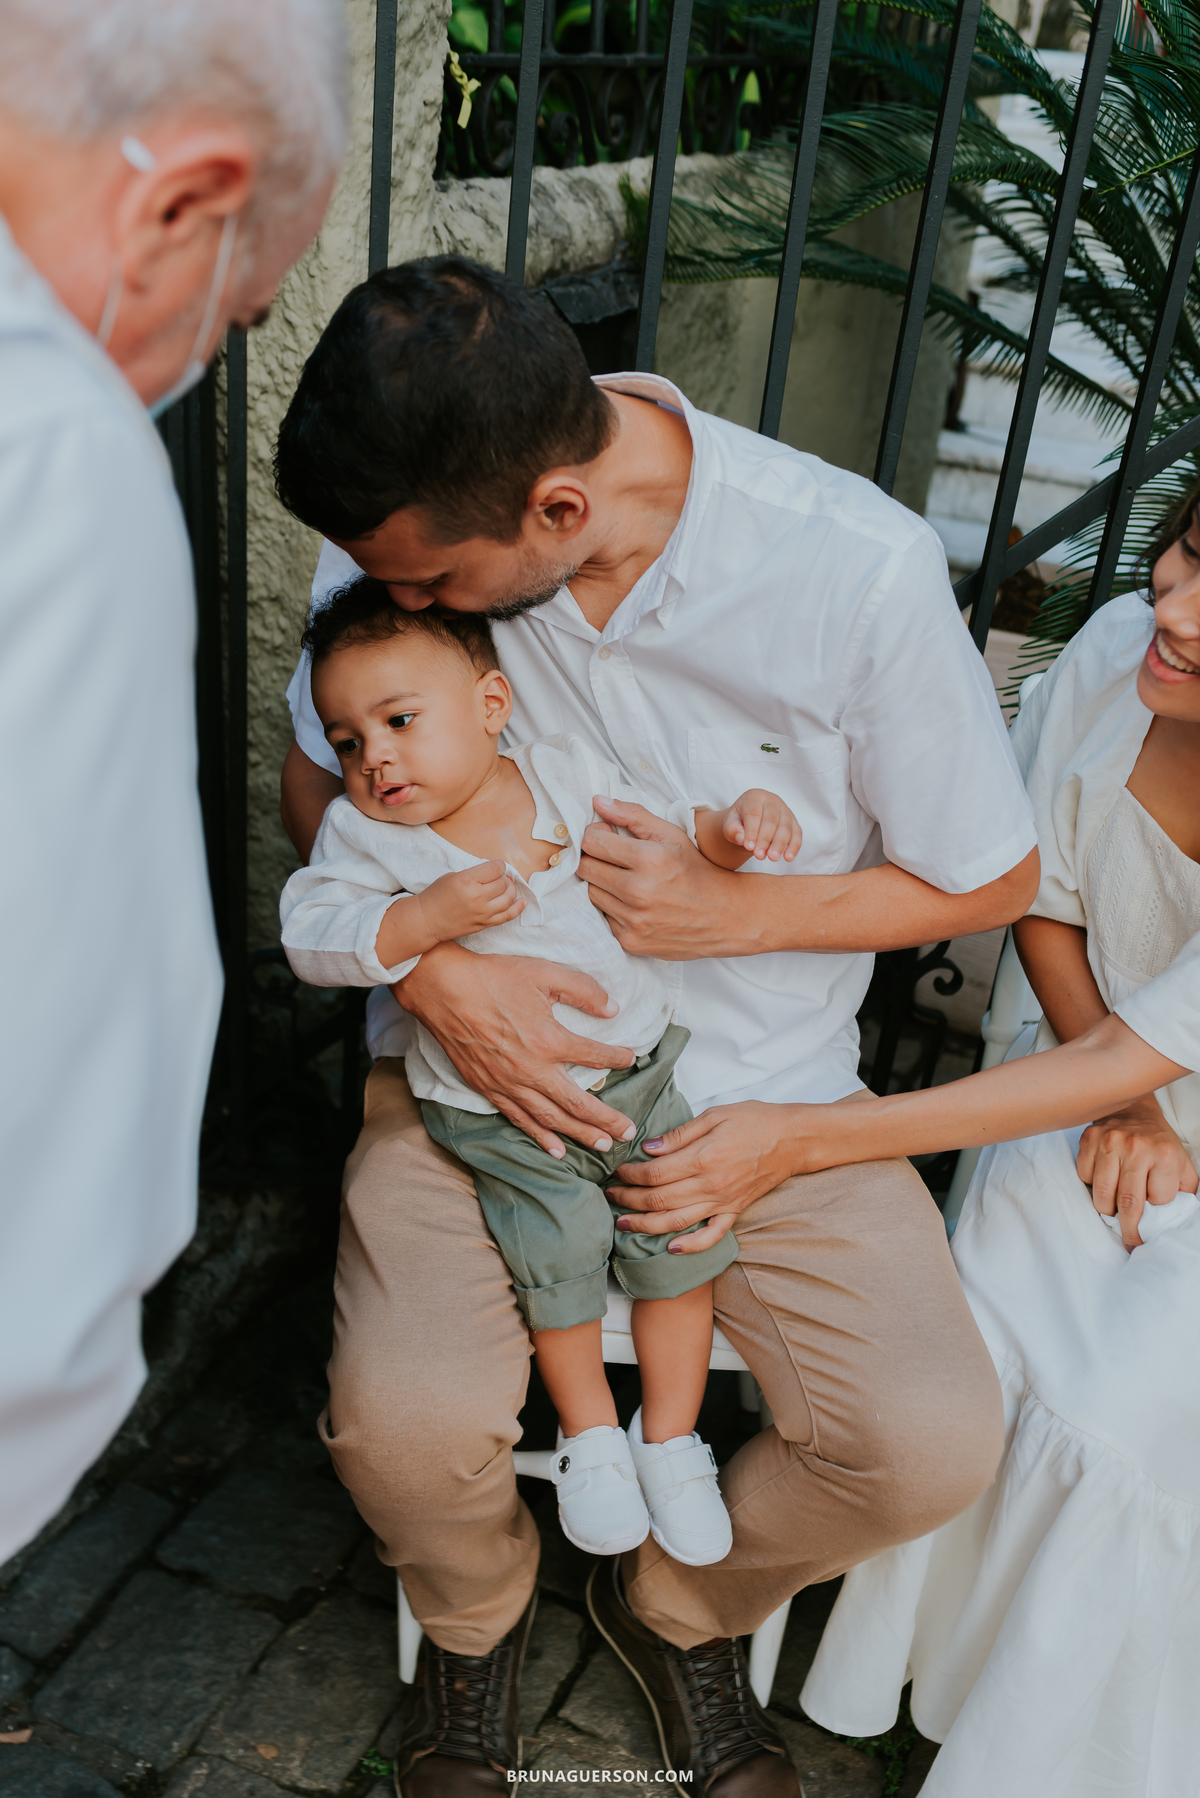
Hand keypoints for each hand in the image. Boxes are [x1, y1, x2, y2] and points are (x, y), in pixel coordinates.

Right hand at [394, 944, 637, 1157]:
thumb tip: (613, 1009)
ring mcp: (509, 1084)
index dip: (617, 1058)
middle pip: (578, 1103)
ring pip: (551, 1119)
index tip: (631, 1058)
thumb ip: (583, 990)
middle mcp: (532, 1070)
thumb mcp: (544, 972)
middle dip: (607, 1120)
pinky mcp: (489, 1089)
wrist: (443, 990)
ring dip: (579, 1134)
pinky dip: (540, 1137)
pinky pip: (520, 1120)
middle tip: (628, 1132)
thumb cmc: (493, 978)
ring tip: (603, 1146)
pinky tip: (556, 1150)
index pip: (595, 1056)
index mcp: (549, 1040)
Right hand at [415, 862, 524, 941]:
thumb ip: (475, 874)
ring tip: (507, 886)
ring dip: (511, 890)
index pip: (495, 869)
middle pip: (503, 883)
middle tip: (498, 877)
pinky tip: (523, 902)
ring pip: (508, 898)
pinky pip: (507, 916)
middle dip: (503, 878)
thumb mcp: (453, 876)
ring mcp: (482, 913)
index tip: (496, 867)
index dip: (499, 866)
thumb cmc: (436, 896)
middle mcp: (477, 897)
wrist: (427, 920)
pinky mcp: (484, 924)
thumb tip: (495, 873)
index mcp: (467, 881)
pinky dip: (518, 908)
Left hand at [580, 796, 754, 959]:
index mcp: (650, 859)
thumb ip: (633, 815)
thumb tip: (598, 801)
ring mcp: (633, 920)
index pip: (592, 841)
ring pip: (591, 893)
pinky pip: (603, 917)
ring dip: (603, 884)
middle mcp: (639, 891)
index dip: (596, 834)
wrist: (725, 916)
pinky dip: (613, 907)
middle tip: (613, 857)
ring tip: (626, 880)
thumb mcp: (671, 835)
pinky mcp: (630, 940)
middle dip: (595, 858)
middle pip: (585, 868)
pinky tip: (633, 902)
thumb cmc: (697, 870)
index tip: (607, 835)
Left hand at [606, 1101, 797, 1252]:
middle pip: (659, 1200)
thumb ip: (679, 1135)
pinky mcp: (735, 1212)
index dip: (630, 1175)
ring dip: (646, 1225)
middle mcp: (711, 1185)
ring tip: (623, 1224)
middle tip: (610, 1194)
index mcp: (703, 1158)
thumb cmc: (755, 1121)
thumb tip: (648, 1149)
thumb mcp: (714, 1115)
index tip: (617, 1170)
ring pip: (677, 1222)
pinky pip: (711, 1236)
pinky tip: (670, 1248)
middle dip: (629, 1199)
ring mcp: (724, 1202)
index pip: (655, 1174)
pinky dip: (691, 1246)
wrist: (792, 1139)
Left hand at [723, 790, 801, 862]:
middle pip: (771, 820)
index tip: (748, 847)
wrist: (748, 822)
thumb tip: (742, 838)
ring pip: (786, 827)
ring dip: (780, 844)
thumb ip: (732, 830)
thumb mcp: (729, 824)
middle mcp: (772, 800)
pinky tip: (788, 858)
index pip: (754, 813)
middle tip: (759, 856)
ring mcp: (785, 810)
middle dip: (765, 839)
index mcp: (754, 796)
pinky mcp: (794, 822)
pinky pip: (797, 834)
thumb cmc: (738, 822)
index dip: (752, 831)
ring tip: (773, 858)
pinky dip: (794, 846)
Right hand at [1077, 1095, 1198, 1249]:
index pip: (1158, 1201)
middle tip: (1130, 1242)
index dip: (1155, 1213)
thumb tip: (1175, 1220)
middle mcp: (1136, 1147)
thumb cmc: (1159, 1144)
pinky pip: (1084, 1177)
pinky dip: (1092, 1184)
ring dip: (1107, 1209)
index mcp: (1165, 1155)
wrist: (1134, 1109)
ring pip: (1102, 1196)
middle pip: (1129, 1204)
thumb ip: (1183, 1192)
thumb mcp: (1182, 1165)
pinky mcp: (1088, 1140)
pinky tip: (1104, 1178)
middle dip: (1129, 1230)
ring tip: (1114, 1209)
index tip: (1150, 1220)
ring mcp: (1109, 1142)